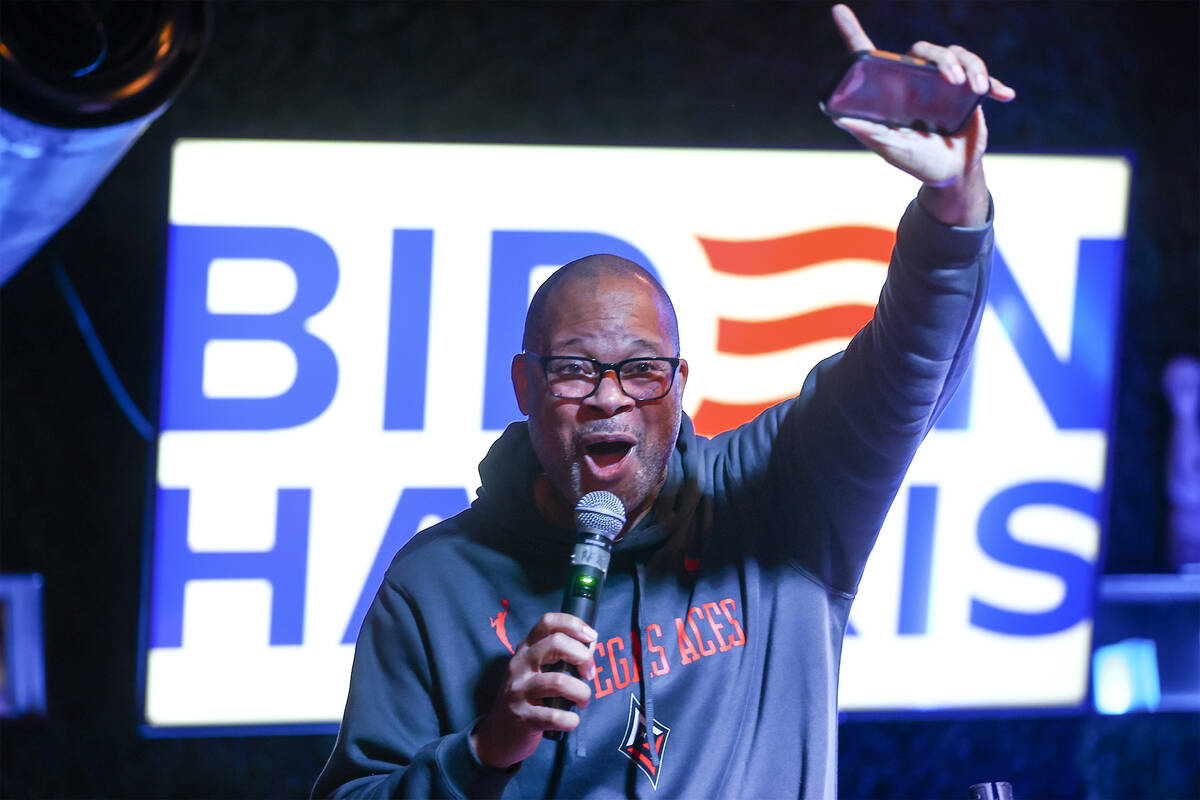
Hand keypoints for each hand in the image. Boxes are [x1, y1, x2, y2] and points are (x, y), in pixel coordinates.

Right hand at [471, 613, 598, 768]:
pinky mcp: (522, 717)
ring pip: (559, 681)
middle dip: (583, 656)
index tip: (592, 638)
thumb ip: (557, 658)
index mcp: (526, 649)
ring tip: (583, 701)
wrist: (498, 734)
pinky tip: (572, 721)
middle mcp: (520, 665)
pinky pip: (553, 716)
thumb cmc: (528, 698)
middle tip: (590, 674)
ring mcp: (519, 690)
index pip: (548, 622)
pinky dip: (570, 720)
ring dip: (582, 692)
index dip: (574, 624)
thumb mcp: (534, 670)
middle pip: (556, 643)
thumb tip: (591, 649)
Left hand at [829, 4, 1014, 224]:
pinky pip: (981, 75)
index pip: (869, 56)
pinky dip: (993, 83)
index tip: (838, 10)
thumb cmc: (917, 162)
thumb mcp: (893, 149)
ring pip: (956, 55)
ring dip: (972, 66)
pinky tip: (1004, 95)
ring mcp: (942, 84)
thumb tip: (841, 118)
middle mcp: (915, 81)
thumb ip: (872, 133)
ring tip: (976, 90)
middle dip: (942, 58)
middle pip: (925, 49)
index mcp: (891, 91)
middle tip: (954, 80)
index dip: (852, 31)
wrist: (952, 174)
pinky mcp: (966, 91)